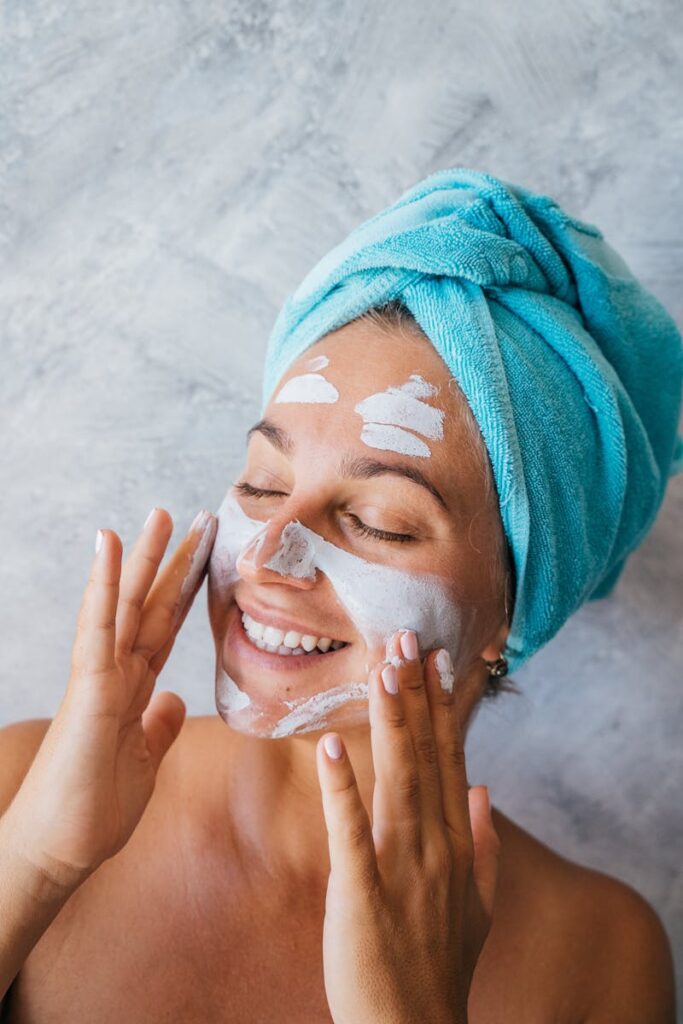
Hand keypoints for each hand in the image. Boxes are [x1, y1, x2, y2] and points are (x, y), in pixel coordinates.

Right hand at [3, 507, 216, 895]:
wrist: (58, 851)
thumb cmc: (93, 809)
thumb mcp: (144, 760)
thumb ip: (157, 725)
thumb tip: (173, 698)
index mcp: (132, 688)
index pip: (165, 627)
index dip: (186, 590)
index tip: (207, 554)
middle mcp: (116, 674)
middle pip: (150, 605)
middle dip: (174, 561)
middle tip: (197, 515)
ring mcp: (99, 676)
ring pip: (124, 604)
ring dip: (142, 559)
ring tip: (160, 516)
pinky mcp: (87, 688)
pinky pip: (98, 627)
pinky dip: (104, 585)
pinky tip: (110, 546)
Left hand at [315, 629, 499, 1023]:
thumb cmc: (440, 966)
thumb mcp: (479, 906)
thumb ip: (486, 845)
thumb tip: (486, 790)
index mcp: (457, 844)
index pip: (450, 759)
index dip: (442, 707)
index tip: (436, 659)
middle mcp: (435, 846)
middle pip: (425, 757)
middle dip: (415, 695)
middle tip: (404, 638)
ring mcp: (401, 868)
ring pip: (396, 781)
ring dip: (390, 723)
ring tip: (383, 672)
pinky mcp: (361, 893)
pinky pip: (349, 833)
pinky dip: (343, 790)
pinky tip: (332, 747)